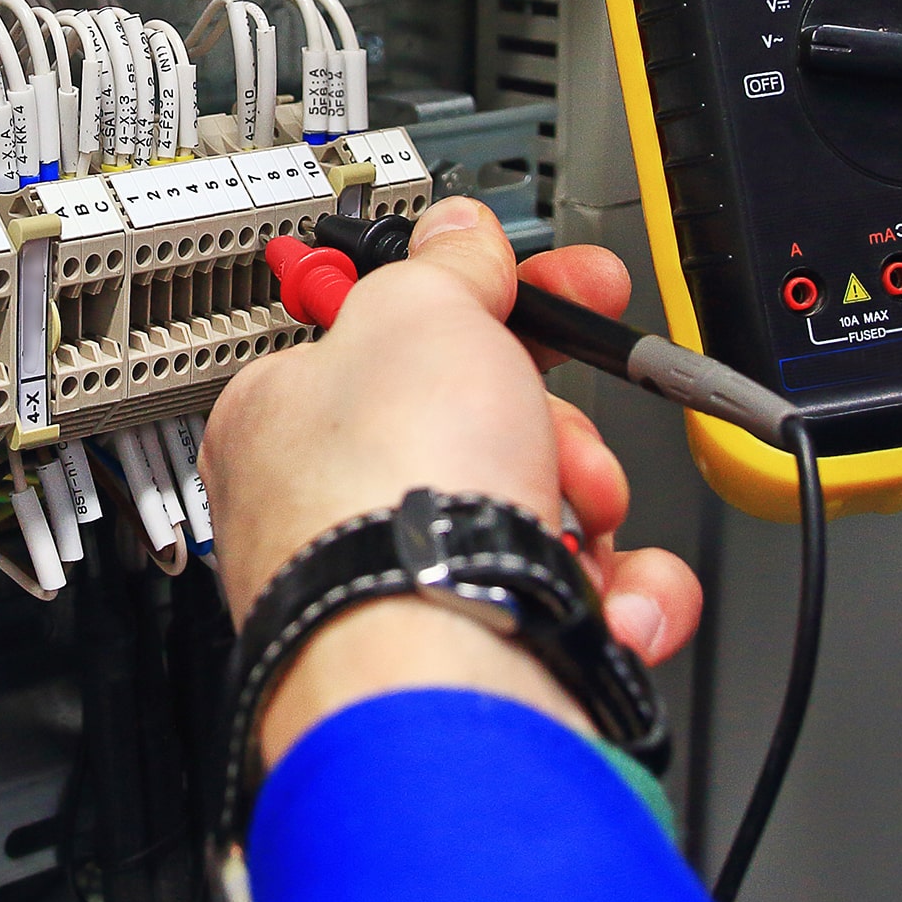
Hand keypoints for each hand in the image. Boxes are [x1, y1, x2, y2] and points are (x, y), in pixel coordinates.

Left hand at [200, 197, 702, 762]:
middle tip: (560, 427)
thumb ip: (444, 268)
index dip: (485, 302)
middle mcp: (329, 510)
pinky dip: (614, 598)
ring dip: (587, 511)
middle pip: (478, 429)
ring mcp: (399, 591)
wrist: (436, 664)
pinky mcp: (471, 660)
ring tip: (576, 521)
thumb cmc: (387, 494)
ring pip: (536, 516)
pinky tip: (607, 597)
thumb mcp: (421, 315)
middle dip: (554, 423)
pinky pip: (572, 609)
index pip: (394, 336)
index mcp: (287, 415)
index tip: (557, 288)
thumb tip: (457, 236)